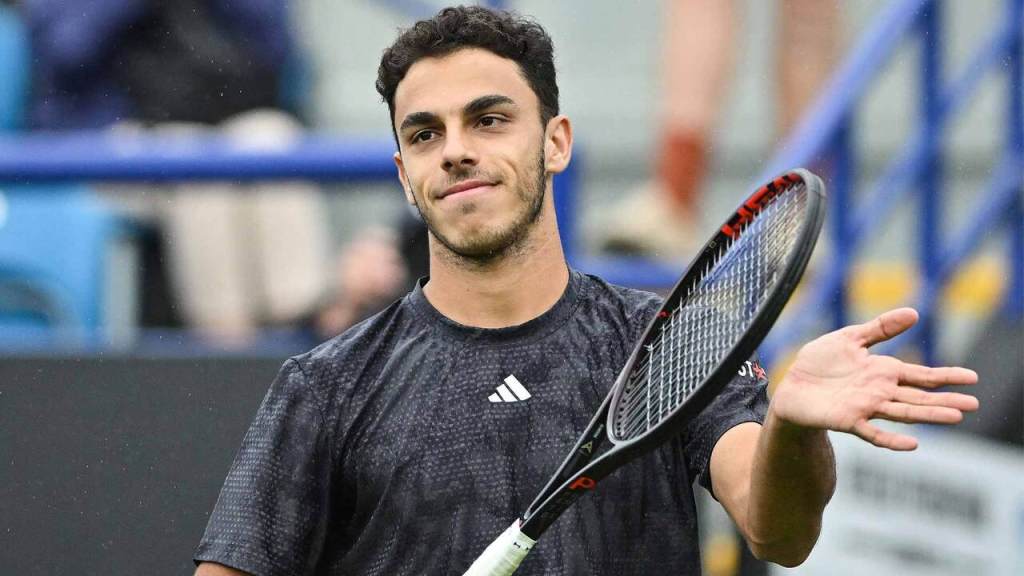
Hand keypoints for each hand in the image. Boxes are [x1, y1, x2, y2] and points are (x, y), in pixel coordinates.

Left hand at [769, 307, 978, 450]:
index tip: (972, 377)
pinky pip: (873, 433)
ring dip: (928, 416)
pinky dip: (892, 440)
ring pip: (903, 413)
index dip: (945, 376)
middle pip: (918, 397)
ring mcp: (865, 407)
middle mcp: (880, 392)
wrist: (790, 385)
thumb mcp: (849, 338)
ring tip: (955, 417)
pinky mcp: (847, 420)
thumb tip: (915, 313)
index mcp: (883, 372)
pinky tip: (912, 444)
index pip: (921, 376)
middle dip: (945, 400)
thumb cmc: (820, 363)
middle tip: (973, 403)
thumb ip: (881, 328)